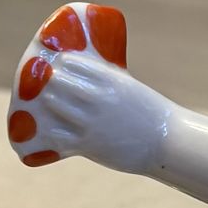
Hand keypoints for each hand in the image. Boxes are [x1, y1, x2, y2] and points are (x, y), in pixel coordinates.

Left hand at [7, 3, 166, 172]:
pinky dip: (49, 131)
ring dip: (47, 103)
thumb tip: (85, 80)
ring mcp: (93, 121)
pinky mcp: (90, 143)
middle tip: (40, 84)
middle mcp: (99, 98)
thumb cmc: (149, 114)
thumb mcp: (129, 89)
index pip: (75, 64)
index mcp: (111, 80)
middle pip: (60, 82)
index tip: (55, 64)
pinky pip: (59, 135)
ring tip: (41, 103)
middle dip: (48, 82)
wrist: (167, 142)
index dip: (61, 63)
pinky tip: (44, 130)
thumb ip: (107, 84)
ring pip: (56, 105)